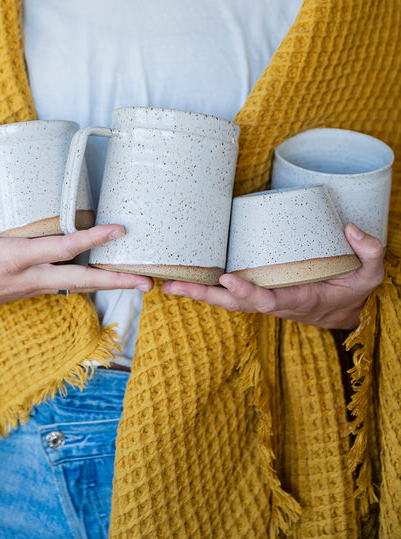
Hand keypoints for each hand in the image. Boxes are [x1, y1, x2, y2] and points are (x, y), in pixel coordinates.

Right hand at [0, 145, 152, 316]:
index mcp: (14, 259)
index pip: (62, 250)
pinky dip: (89, 281)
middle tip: (148, 282)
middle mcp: (29, 277)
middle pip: (81, 281)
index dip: (92, 239)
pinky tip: (107, 276)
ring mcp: (33, 287)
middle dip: (115, 282)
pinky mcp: (33, 290)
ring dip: (108, 284)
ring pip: (77, 286)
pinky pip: (66, 286)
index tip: (118, 230)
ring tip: (139, 282)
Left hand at [161, 223, 383, 328]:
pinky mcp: (259, 291)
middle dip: (204, 296)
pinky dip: (206, 289)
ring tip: (168, 284)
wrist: (345, 310)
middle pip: (234, 304)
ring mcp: (264, 299)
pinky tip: (185, 279)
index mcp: (298, 300)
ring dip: (197, 293)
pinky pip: (229, 294)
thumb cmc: (354, 289)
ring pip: (226, 301)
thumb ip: (368, 252)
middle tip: (174, 287)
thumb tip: (350, 228)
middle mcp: (275, 302)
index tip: (227, 280)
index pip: (267, 300)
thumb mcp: (370, 274)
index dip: (247, 292)